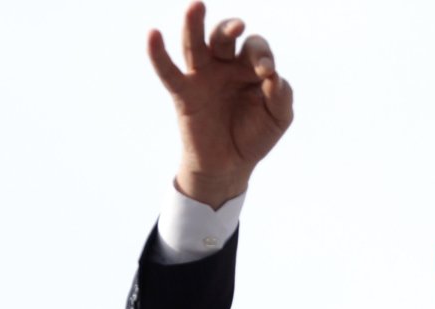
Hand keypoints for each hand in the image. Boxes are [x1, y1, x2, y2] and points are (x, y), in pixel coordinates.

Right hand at [148, 2, 293, 207]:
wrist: (230, 166)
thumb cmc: (255, 136)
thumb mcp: (278, 117)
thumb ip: (281, 96)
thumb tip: (273, 76)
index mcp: (249, 67)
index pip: (255, 48)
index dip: (261, 55)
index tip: (266, 73)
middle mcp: (225, 65)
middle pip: (224, 37)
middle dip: (230, 29)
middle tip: (238, 28)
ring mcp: (202, 76)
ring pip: (195, 44)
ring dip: (194, 24)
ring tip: (196, 5)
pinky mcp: (184, 93)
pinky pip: (168, 71)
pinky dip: (157, 54)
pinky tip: (153, 34)